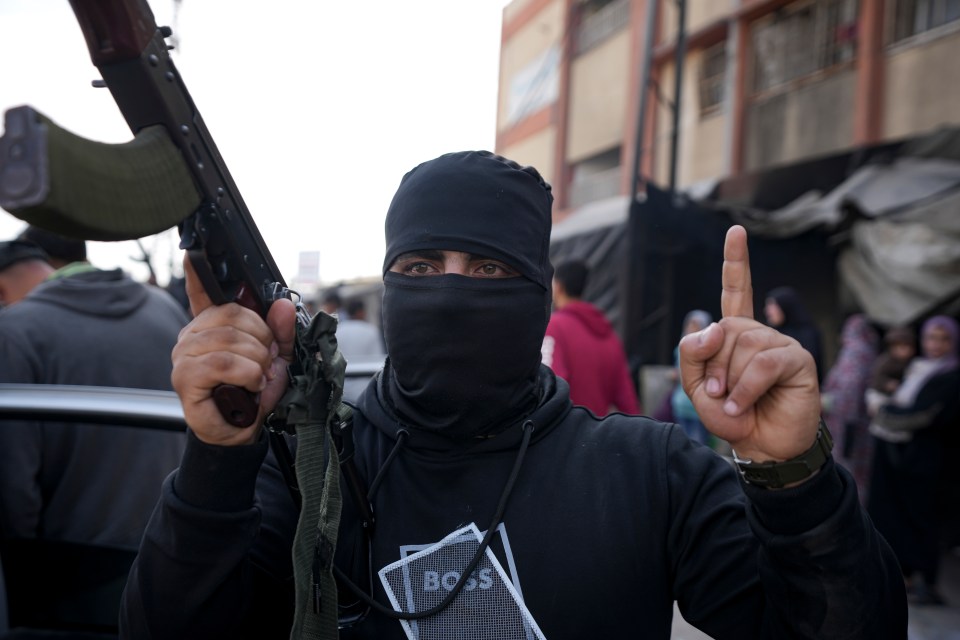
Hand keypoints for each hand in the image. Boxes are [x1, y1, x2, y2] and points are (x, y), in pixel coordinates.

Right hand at [171, 255, 296, 445]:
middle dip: (262, 339)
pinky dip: (246, 373)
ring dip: (257, 360)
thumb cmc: (253, 393)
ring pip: (229, 339)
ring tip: (259, 377)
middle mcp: (193, 334)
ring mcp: (185, 355)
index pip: (201, 291)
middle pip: (232, 315)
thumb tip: (282, 306)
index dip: (197, 271)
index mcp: (212, 324)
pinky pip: (222, 362)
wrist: (242, 432)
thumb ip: (281, 332)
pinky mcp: (185, 377)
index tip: (193, 251)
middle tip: (268, 361)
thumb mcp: (277, 358)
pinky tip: (250, 384)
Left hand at [678, 226, 819, 461]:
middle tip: (718, 393)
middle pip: (725, 329)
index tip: (737, 231)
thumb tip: (707, 329)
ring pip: (743, 344)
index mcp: (735, 334)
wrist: (762, 447)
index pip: (736, 291)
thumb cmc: (731, 415)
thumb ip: (692, 356)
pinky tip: (743, 405)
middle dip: (713, 365)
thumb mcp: (697, 387)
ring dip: (730, 379)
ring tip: (734, 402)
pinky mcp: (798, 360)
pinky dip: (746, 387)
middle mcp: (759, 333)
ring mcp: (780, 344)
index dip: (736, 261)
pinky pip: (764, 362)